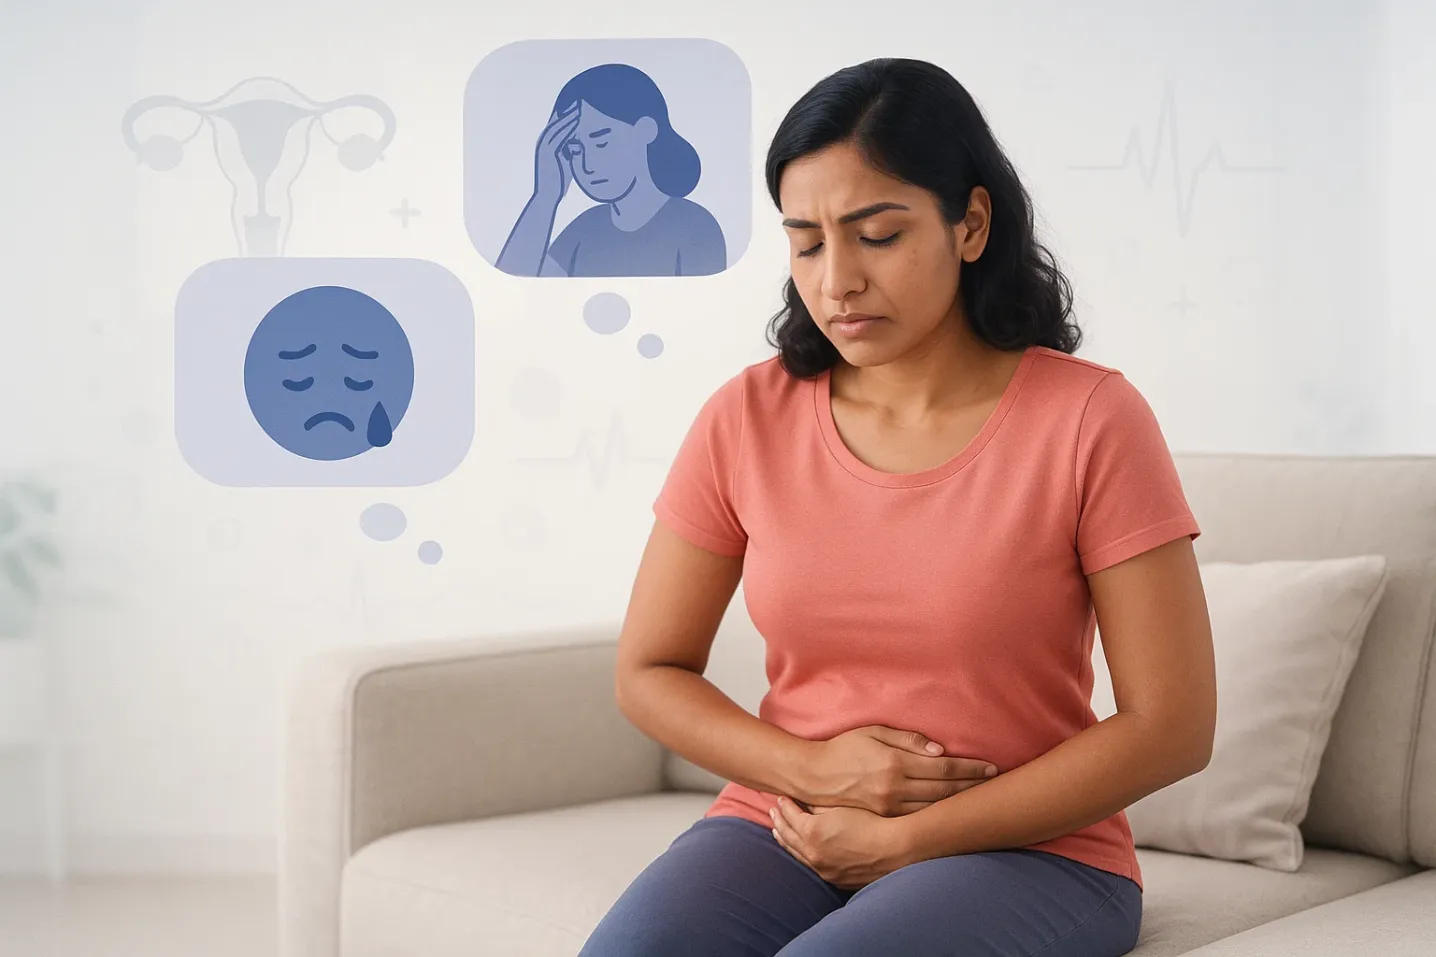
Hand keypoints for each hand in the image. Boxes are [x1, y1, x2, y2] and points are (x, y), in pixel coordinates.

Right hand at [533, 103, 578, 202]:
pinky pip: (559, 135)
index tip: (578, 105)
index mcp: (546, 145)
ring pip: (558, 126)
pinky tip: (578, 119)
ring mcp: (544, 146)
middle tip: (579, 99)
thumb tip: (578, 147)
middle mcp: (543, 143)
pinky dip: (568, 126)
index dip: (567, 115)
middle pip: (556, 121)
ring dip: (569, 115)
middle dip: (567, 110)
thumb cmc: (557, 183)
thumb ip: (570, 153)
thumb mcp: (566, 164)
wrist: (548, 196)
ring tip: (580, 105)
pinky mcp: (548, 152)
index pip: (557, 125)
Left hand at [769, 796, 909, 889]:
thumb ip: (820, 804)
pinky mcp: (837, 880)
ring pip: (798, 855)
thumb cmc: (873, 822)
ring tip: (778, 832)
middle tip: (772, 812)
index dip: (785, 805)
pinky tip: (803, 852)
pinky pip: (813, 866)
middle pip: (789, 836)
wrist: (897, 849)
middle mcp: (813, 854)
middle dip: (779, 823)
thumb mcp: (843, 805)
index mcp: (812, 833)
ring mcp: (824, 870)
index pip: (791, 816)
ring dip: (786, 841)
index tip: (781, 797)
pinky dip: (803, 856)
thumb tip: (806, 803)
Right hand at [803, 725, 998, 816]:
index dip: (970, 768)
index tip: (991, 768)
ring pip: (935, 808)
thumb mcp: (872, 732)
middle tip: (996, 782)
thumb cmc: (844, 748)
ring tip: (981, 798)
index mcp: (895, 763)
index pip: (943, 768)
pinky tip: (953, 811)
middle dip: (973, 786)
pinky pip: (919, 818)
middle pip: (945, 790)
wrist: (814, 776)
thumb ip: (907, 739)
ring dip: (960, 803)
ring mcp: (890, 807)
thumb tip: (939, 750)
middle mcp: (895, 788)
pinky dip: (940, 814)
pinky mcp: (885, 818)